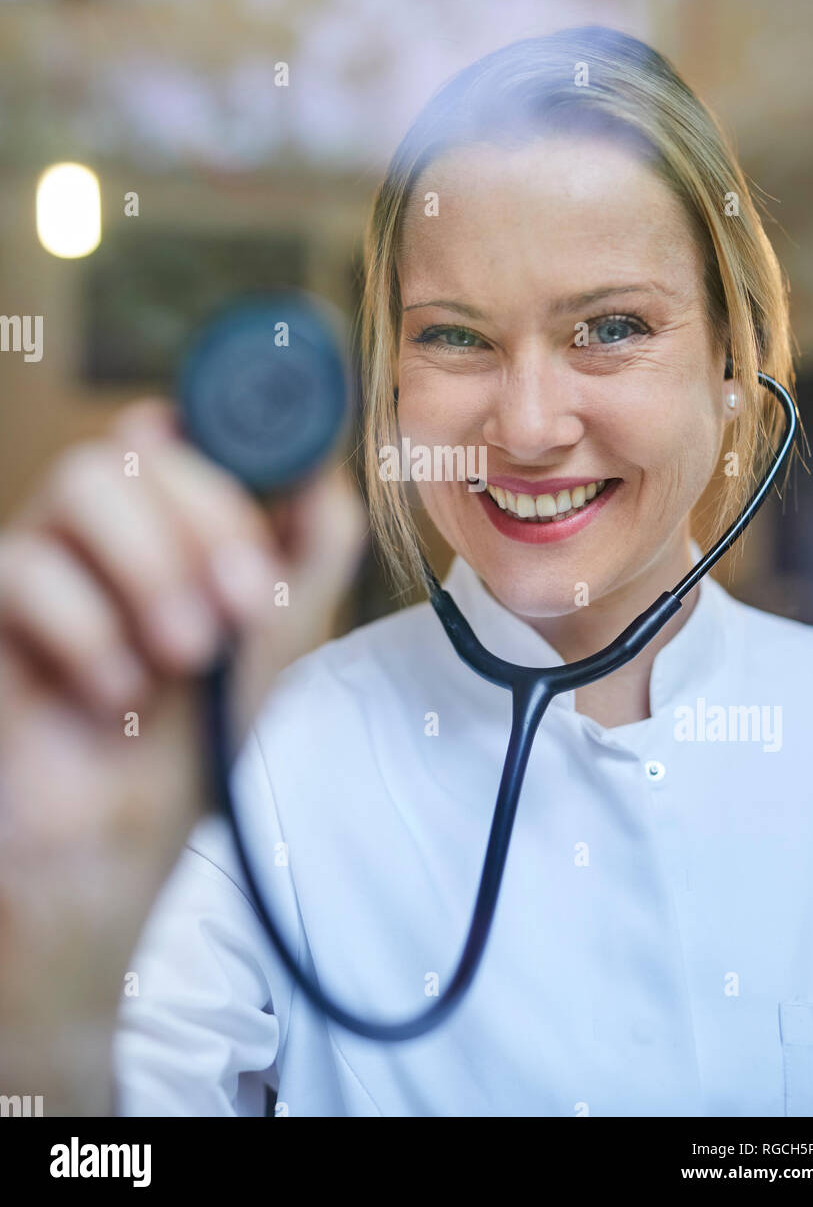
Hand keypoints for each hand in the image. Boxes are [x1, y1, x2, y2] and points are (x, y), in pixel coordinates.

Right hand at [0, 400, 367, 1112]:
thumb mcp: (274, 639)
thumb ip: (307, 551)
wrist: (117, 849)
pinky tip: (117, 696)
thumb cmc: (193, 741)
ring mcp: (49, 561)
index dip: (236, 432)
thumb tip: (325, 463)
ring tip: (185, 653)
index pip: (195, 421)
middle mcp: (109, 527)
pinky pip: (24, 567)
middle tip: (243, 605)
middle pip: (144, 441)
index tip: (282, 490)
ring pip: (82, 479)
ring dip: (151, 562)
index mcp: (177, 520)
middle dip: (210, 518)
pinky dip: (89, 631)